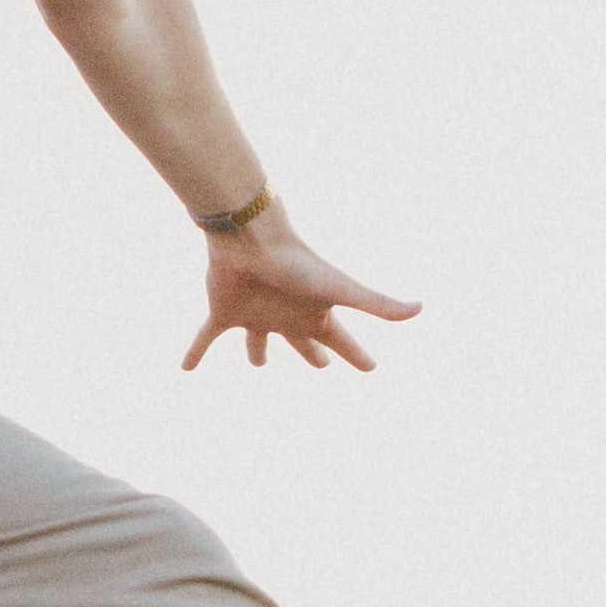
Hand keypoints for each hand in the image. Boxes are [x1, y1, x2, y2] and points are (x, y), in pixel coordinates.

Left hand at [182, 209, 419, 372]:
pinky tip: (184, 369)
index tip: (371, 368)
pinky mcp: (222, 312)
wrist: (250, 238)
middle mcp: (285, 317)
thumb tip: (421, 308)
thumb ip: (378, 302)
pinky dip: (195, 352)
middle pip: (302, 342)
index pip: (342, 342)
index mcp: (314, 315)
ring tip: (258, 365)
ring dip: (257, 353)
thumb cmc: (297, 263)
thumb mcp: (340, 288)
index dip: (357, 357)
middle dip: (312, 355)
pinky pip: (206, 338)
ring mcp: (253, 315)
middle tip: (320, 367)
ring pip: (256, 341)